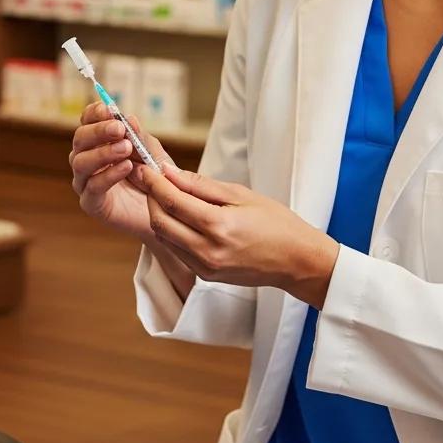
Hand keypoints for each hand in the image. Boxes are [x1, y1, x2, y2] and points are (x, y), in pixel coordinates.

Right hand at [69, 101, 172, 240]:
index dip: (93, 113)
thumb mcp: (153, 153)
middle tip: (119, 129)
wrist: (164, 213)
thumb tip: (129, 118)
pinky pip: (93, 186)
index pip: (86, 122)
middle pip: (80, 139)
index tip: (108, 108)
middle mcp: (87, 160)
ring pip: (81, 162)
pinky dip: (109, 175)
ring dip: (103, 152)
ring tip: (126, 148)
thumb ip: (140, 138)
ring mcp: (86, 182)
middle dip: (98, 131)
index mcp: (98, 143)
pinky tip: (127, 167)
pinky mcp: (92, 203)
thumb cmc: (155, 179)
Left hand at [132, 165, 340, 308]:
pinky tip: (177, 216)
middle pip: (160, 221)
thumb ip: (200, 185)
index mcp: (218, 226)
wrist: (297, 261)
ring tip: (162, 194)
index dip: (154, 182)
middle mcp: (207, 250)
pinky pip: (176, 249)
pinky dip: (170, 230)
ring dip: (158, 214)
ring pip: (164, 237)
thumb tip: (168, 171)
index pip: (172, 202)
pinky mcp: (205, 275)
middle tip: (150, 178)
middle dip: (150, 197)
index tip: (145, 167)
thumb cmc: (276, 223)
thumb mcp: (240, 194)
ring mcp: (204, 266)